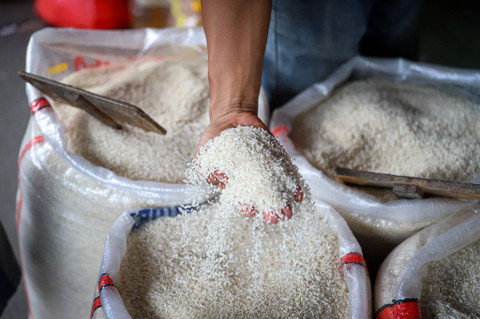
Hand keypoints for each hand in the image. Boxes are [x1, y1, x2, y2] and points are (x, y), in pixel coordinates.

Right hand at [195, 106, 302, 223]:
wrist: (231, 119)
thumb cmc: (216, 138)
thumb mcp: (206, 152)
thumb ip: (211, 167)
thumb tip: (223, 176)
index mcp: (233, 184)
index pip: (239, 198)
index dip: (244, 205)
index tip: (249, 210)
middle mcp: (251, 181)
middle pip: (260, 199)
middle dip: (267, 210)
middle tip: (273, 218)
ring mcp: (265, 171)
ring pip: (276, 190)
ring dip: (283, 202)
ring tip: (289, 212)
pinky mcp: (276, 160)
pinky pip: (286, 174)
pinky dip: (293, 184)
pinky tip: (299, 194)